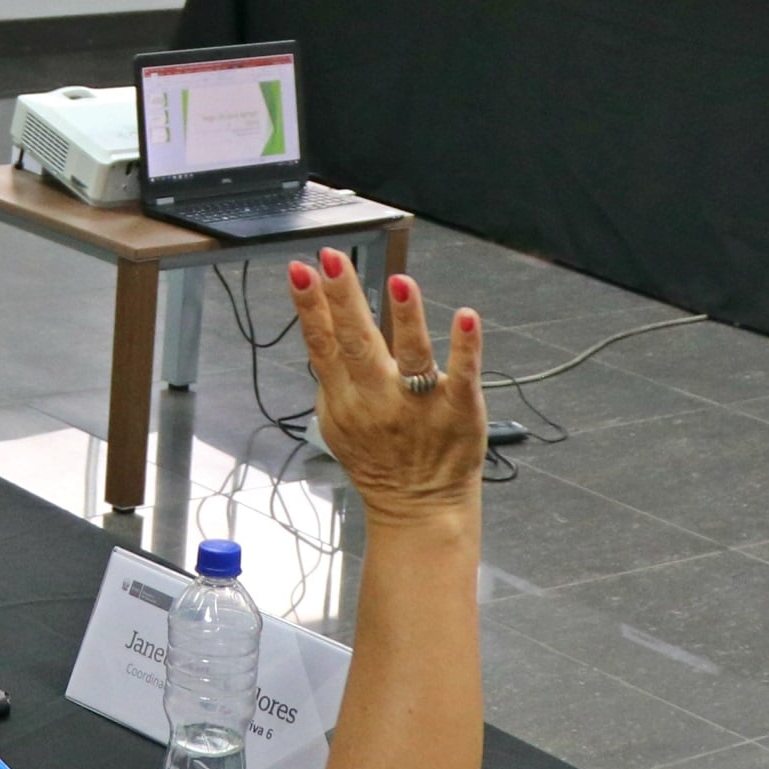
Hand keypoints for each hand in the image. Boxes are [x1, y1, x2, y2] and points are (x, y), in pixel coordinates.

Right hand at [285, 250, 483, 524]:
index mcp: (346, 400)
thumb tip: (316, 325)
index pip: (322, 345)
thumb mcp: (337, 423)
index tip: (302, 271)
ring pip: (412, 357)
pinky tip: (466, 318)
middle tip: (333, 260)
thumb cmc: (378, 462)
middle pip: (358, 343)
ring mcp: (420, 406)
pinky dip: (466, 348)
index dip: (310, 307)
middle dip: (344, 299)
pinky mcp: (459, 411)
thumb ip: (330, 378)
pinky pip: (463, 376)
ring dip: (406, 318)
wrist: (419, 508)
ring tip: (401, 282)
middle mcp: (378, 400)